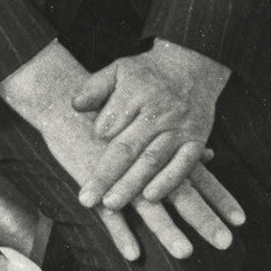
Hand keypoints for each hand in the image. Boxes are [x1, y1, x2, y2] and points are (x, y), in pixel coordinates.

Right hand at [38, 96, 241, 262]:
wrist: (61, 102)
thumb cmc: (106, 113)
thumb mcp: (144, 123)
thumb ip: (178, 144)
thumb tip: (209, 155)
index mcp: (161, 152)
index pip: (199, 179)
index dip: (220, 199)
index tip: (241, 220)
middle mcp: (146, 164)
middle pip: (181, 195)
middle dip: (204, 220)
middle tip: (226, 243)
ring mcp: (120, 175)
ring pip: (149, 206)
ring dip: (167, 231)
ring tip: (186, 252)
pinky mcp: (94, 181)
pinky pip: (108, 212)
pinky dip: (121, 232)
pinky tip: (133, 254)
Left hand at [71, 41, 229, 211]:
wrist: (191, 67)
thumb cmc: (145, 73)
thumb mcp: (117, 70)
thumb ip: (94, 87)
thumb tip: (75, 106)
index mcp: (134, 95)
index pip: (109, 124)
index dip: (95, 139)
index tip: (79, 151)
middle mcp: (157, 114)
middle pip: (127, 148)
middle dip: (106, 176)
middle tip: (87, 199)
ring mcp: (178, 129)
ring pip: (152, 161)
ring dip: (132, 185)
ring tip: (111, 204)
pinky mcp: (196, 142)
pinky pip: (183, 165)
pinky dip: (168, 182)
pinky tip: (150, 198)